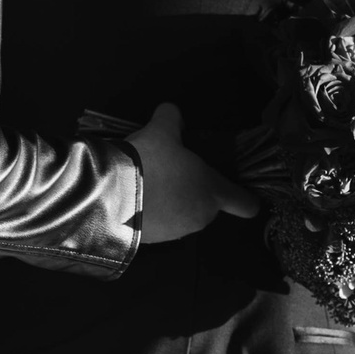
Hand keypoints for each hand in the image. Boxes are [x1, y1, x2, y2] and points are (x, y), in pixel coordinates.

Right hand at [130, 100, 258, 243]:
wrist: (108, 196)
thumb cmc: (148, 161)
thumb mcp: (160, 130)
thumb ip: (171, 118)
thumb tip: (171, 112)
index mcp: (212, 192)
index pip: (246, 204)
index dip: (245, 197)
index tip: (238, 191)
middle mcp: (201, 217)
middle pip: (209, 206)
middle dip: (196, 191)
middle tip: (176, 173)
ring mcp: (177, 232)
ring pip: (184, 215)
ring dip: (174, 203)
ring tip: (151, 184)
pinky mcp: (154, 241)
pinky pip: (162, 225)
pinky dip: (154, 214)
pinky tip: (137, 198)